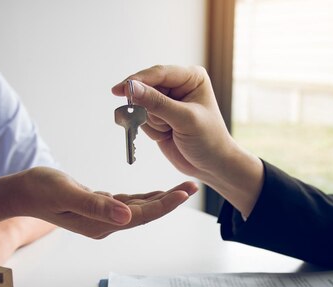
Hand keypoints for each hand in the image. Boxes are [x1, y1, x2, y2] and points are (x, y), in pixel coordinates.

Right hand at [15, 167, 197, 237]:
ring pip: (139, 209)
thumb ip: (95, 206)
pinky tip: (154, 193)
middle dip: (170, 201)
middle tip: (193, 186)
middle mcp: (105, 224)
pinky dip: (143, 198)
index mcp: (101, 224)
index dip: (164, 205)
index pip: (141, 216)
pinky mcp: (99, 209)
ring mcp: (102, 218)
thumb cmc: (40, 190)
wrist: (21, 192)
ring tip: (182, 188)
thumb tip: (127, 216)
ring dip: (160, 199)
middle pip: (145, 214)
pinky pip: (128, 205)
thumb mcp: (67, 194)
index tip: (185, 193)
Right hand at [112, 65, 234, 179]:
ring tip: (169, 131)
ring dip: (151, 122)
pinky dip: (151, 130)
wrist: (212, 166)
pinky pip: (141, 119)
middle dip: (147, 107)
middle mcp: (178, 86)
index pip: (159, 73)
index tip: (120, 90)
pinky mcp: (159, 117)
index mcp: (191, 77)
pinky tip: (166, 135)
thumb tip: (131, 88)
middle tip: (157, 122)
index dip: (138, 80)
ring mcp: (167, 102)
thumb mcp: (185, 119)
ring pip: (141, 105)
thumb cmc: (209, 140)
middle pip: (146, 87)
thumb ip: (157, 103)